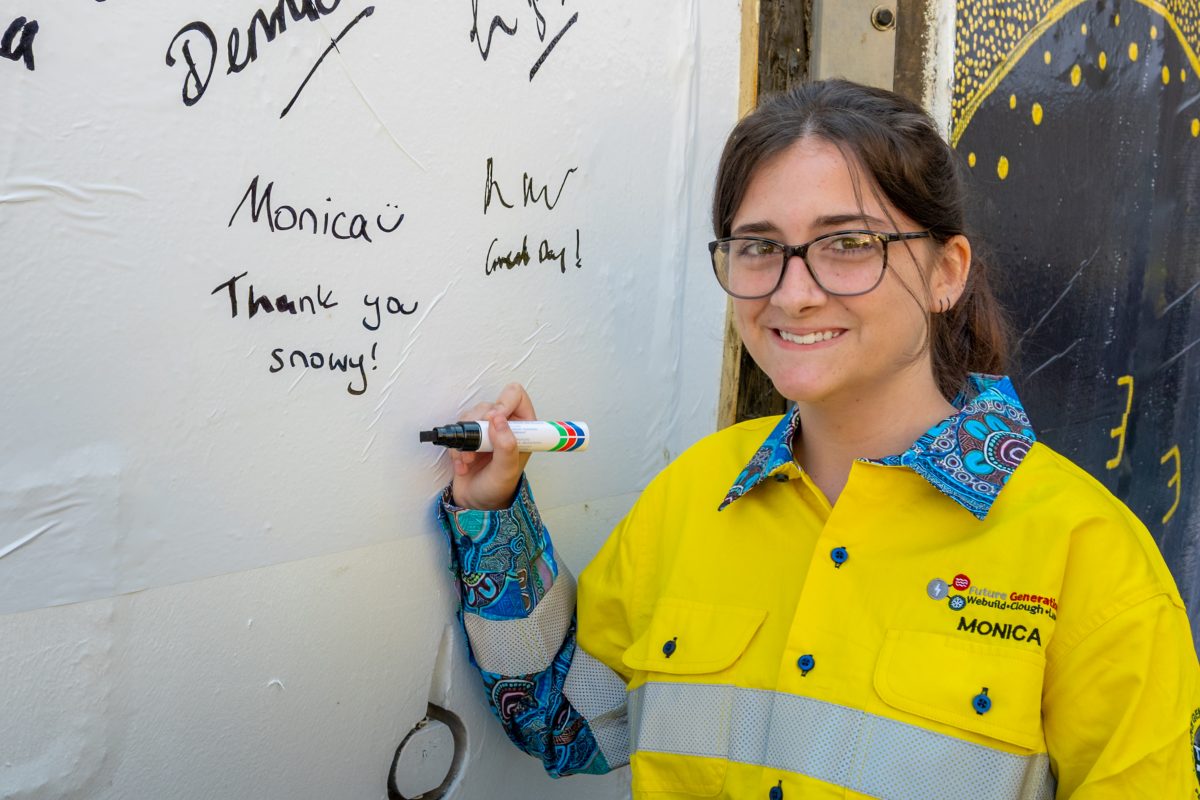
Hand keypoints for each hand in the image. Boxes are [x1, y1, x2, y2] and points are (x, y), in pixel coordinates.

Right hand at [448, 383, 535, 510]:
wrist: (477, 503)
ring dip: (466, 440)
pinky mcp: (469, 437)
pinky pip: (458, 431)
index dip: (503, 403)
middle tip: (478, 448)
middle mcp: (505, 425)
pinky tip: (462, 465)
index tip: (493, 420)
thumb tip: (498, 419)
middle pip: (488, 406)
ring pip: (470, 416)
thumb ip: (507, 446)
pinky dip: (456, 448)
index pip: (515, 396)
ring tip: (468, 460)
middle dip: (478, 427)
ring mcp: (486, 430)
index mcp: (523, 427)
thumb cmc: (498, 488)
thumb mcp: (506, 470)